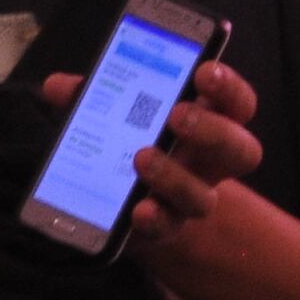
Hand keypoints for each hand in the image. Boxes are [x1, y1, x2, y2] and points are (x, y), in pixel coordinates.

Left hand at [43, 60, 266, 277]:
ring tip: (141, 158)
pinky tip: (137, 210)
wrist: (131, 204)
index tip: (205, 72)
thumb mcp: (118, 115)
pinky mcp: (167, 227)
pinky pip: (168, 227)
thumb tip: (58, 86)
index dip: (229, 88)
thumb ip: (97, 97)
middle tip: (178, 116)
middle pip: (241, 151)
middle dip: (213, 131)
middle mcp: (211, 164)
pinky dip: (154, 218)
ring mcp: (192, 198)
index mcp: (209, 124)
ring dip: (174, 177)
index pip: (237, 104)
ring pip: (204, 197)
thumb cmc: (135, 143)